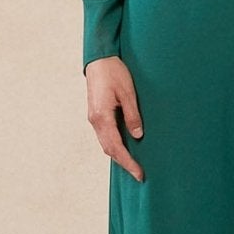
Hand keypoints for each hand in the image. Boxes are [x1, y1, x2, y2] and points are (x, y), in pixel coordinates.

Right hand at [85, 56, 144, 180]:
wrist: (99, 59)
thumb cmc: (114, 72)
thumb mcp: (128, 93)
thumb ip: (132, 115)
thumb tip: (137, 135)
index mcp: (102, 117)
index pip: (116, 147)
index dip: (128, 162)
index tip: (139, 173)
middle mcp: (95, 121)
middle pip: (109, 149)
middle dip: (124, 163)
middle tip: (139, 174)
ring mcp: (94, 119)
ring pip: (106, 144)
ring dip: (119, 156)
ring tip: (134, 165)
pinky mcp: (96, 115)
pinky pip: (105, 136)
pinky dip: (114, 146)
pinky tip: (124, 148)